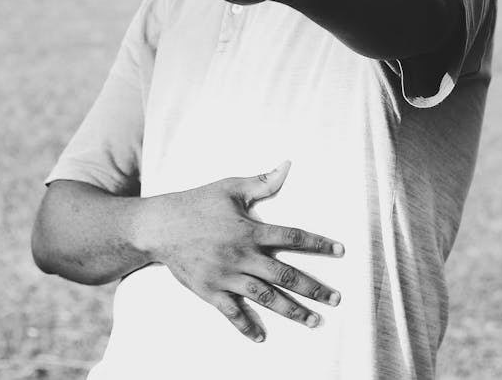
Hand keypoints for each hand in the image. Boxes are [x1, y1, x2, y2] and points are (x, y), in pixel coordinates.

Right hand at [135, 160, 343, 341]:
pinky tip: (261, 337)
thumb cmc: (198, 202)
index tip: (340, 251)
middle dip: (314, 288)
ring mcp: (226, 276)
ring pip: (266, 298)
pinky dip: (246, 326)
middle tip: (336, 298)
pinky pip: (232, 313)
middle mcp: (242, 256)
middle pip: (285, 275)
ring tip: (314, 321)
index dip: (318, 244)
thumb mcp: (230, 187)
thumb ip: (262, 182)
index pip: (292, 237)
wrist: (161, 226)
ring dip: (292, 310)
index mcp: (250, 230)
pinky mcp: (210, 291)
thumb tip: (287, 165)